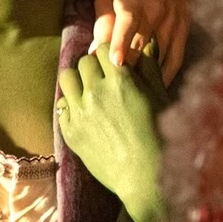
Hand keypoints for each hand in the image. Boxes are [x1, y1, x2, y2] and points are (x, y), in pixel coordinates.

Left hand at [58, 44, 168, 221]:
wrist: (145, 178)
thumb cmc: (161, 137)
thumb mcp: (160, 98)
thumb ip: (149, 68)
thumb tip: (146, 43)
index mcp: (121, 80)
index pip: (105, 48)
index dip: (110, 53)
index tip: (114, 60)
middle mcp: (96, 91)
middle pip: (84, 61)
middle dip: (94, 65)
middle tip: (103, 76)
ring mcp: (80, 112)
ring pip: (66, 78)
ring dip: (77, 80)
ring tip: (89, 90)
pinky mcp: (70, 131)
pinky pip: (61, 105)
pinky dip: (71, 104)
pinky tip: (84, 112)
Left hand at [92, 0, 188, 84]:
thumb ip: (102, 25)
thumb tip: (94, 53)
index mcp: (134, 2)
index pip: (128, 24)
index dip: (122, 44)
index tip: (116, 63)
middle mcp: (156, 12)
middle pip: (143, 45)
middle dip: (131, 67)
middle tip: (117, 90)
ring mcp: (173, 22)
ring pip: (161, 55)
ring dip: (148, 75)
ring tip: (135, 96)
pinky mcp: (183, 31)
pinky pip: (176, 58)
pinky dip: (166, 75)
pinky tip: (156, 90)